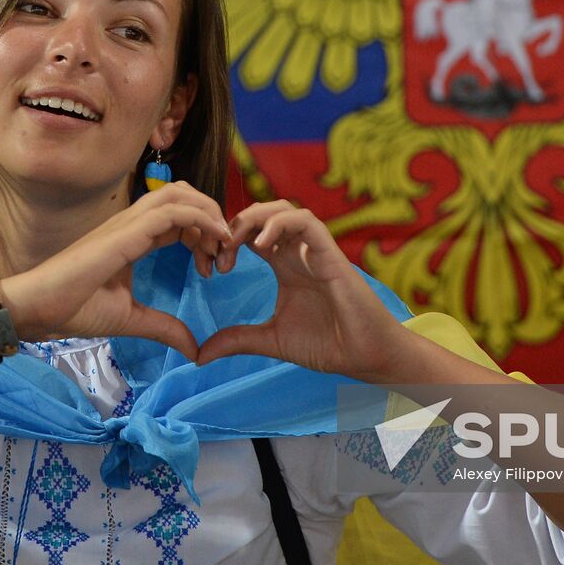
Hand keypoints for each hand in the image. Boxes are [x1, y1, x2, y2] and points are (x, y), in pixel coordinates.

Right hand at [2, 182, 231, 360]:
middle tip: (223, 253)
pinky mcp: (124, 232)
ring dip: (208, 213)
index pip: (178, 216)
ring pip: (179, 194)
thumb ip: (164, 328)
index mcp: (133, 237)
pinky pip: (171, 211)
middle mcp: (131, 223)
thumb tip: (194, 349)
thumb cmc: (74, 309)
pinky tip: (214, 241)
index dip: (203, 232)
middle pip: (183, 194)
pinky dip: (199, 218)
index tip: (214, 266)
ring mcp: (127, 223)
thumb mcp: (131, 319)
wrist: (37, 309)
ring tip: (221, 246)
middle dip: (211, 216)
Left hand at [195, 201, 408, 379]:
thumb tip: (199, 355)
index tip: (209, 266)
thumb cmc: (326, 344)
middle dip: (233, 224)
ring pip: (282, 209)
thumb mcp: (271, 340)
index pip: (250, 234)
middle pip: (261, 214)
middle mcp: (296, 251)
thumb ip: (238, 340)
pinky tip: (261, 245)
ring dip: (253, 218)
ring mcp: (313, 249)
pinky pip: (305, 221)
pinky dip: (280, 223)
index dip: (225, 240)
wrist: (364, 355)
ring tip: (235, 242)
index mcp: (283, 265)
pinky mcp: (329, 252)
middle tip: (217, 252)